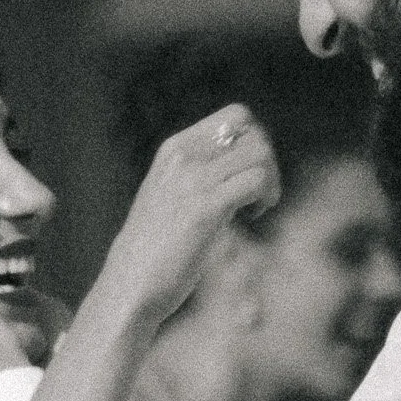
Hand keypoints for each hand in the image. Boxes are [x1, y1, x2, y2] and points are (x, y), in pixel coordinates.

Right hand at [98, 105, 280, 330]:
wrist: (129, 284)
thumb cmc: (153, 250)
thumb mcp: (170, 196)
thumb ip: (197, 175)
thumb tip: (241, 167)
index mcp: (174, 149)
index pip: (235, 116)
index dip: (254, 141)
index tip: (247, 174)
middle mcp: (183, 157)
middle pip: (253, 132)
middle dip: (267, 162)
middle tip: (259, 195)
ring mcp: (193, 181)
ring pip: (259, 153)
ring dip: (270, 180)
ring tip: (257, 207)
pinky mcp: (206, 209)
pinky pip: (256, 181)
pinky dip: (265, 197)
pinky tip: (251, 217)